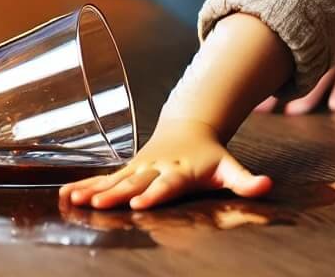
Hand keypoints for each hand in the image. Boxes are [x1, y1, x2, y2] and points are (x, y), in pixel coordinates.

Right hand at [59, 119, 270, 210]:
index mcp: (179, 171)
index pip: (167, 184)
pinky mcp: (128, 170)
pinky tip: (66, 195)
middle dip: (117, 194)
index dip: (155, 193)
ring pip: (115, 180)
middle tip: (100, 205)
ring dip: (94, 190)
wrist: (190, 128)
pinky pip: (104, 179)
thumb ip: (245, 180)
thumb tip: (268, 186)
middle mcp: (156, 169)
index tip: (141, 203)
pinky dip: (85, 186)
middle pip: (135, 183)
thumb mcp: (228, 167)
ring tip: (74, 201)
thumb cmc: (209, 156)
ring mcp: (139, 168)